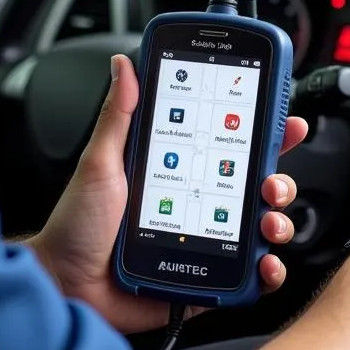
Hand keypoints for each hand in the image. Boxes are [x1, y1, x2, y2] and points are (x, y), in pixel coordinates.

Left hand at [31, 54, 309, 333]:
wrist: (65, 284)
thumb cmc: (77, 225)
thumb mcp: (100, 162)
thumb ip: (118, 114)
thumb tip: (125, 65)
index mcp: (180, 172)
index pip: (231, 147)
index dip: (264, 133)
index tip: (284, 120)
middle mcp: (199, 204)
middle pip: (258, 186)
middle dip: (280, 179)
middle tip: (272, 180)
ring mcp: (206, 242)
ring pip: (262, 228)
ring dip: (279, 222)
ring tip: (267, 221)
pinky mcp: (206, 280)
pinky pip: (249, 276)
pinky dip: (267, 270)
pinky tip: (263, 262)